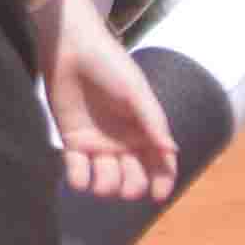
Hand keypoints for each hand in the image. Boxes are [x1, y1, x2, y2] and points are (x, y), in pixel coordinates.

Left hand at [43, 0, 180, 209]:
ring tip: (100, 183)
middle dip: (132, 187)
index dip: (162, 181)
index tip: (158, 196)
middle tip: (127, 188)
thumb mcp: (136, 92)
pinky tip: (79, 180)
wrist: (71, 48)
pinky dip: (79, 180)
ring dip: (106, 187)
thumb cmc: (110, 65)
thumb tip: (173, 152)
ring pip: (106, 179)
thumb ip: (153, 121)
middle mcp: (123, 141)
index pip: (159, 163)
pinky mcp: (72, 141)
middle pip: (134, 177)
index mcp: (144, 130)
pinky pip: (77, 170)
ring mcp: (97, 143)